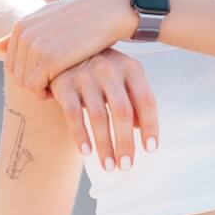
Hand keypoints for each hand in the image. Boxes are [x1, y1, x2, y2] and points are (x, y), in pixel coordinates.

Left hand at [0, 0, 135, 91]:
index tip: (50, 75)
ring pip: (25, 83)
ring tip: (60, 85)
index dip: (29, 73)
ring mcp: (36, 47)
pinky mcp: (50, 59)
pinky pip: (36, 88)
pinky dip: (46, 94)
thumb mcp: (51, 16)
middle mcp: (25, 35)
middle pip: (16, 74)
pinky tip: (62, 88)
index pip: (11, 62)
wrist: (110, 11)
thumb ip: (25, 31)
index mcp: (22, 25)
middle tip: (56, 84)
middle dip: (34, 83)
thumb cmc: (84, 16)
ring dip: (40, 90)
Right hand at [44, 48, 158, 170]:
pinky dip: (80, 135)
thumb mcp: (123, 77)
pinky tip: (86, 152)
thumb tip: (141, 130)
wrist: (65, 48)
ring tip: (109, 166)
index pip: (146, 100)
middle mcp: (110, 70)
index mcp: (131, 68)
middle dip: (126, 142)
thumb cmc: (103, 69)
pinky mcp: (64, 84)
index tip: (151, 149)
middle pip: (122, 112)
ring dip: (105, 145)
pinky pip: (73, 114)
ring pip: (98, 116)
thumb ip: (134, 100)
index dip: (150, 126)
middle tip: (127, 166)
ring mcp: (85, 76)